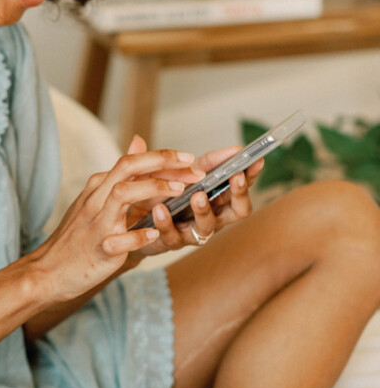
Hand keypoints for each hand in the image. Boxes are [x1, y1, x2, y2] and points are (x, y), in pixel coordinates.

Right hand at [33, 148, 195, 302]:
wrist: (50, 269)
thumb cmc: (78, 235)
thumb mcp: (96, 199)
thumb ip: (121, 173)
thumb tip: (139, 141)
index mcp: (97, 186)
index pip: (130, 161)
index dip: (161, 157)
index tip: (188, 159)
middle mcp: (96, 199)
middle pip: (127, 168)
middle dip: (161, 162)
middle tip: (192, 166)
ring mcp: (96, 223)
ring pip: (122, 194)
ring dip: (152, 189)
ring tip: (179, 191)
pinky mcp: (99, 248)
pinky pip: (119, 239)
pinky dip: (138, 235)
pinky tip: (154, 234)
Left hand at [125, 136, 263, 256]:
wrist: (132, 221)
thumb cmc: (161, 194)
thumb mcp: (176, 173)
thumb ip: (190, 161)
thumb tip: (222, 147)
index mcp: (216, 197)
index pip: (240, 185)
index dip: (250, 174)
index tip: (256, 160)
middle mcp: (212, 216)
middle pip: (238, 210)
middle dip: (239, 193)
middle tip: (235, 177)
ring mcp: (192, 231)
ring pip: (207, 226)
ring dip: (204, 210)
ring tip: (197, 195)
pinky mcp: (170, 241)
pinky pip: (171, 235)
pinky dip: (166, 221)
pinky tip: (159, 209)